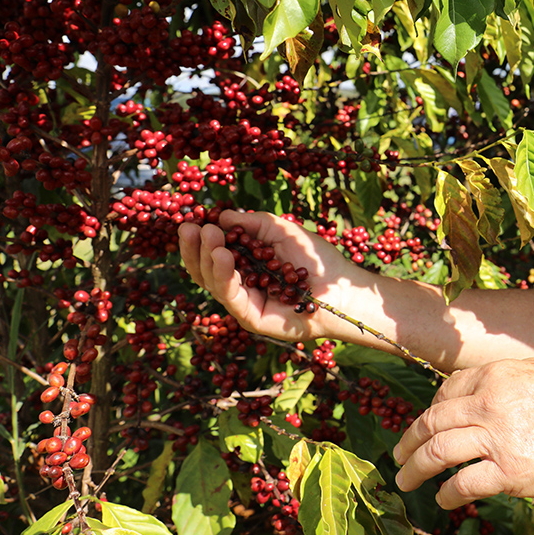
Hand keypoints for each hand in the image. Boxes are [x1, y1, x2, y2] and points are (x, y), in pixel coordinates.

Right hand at [177, 210, 365, 341]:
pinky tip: (222, 256)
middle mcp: (241, 285)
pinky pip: (231, 297)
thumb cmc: (316, 259)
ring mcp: (245, 303)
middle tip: (191, 227)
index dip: (200, 239)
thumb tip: (221, 216)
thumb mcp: (281, 231)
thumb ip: (252, 224)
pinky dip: (223, 275)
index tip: (192, 220)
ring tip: (207, 235)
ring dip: (208, 257)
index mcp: (245, 265)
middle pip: (205, 270)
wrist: (342, 287)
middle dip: (195, 248)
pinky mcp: (251, 318)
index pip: (213, 253)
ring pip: (214, 283)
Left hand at [393, 358, 533, 508]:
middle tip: (399, 455)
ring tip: (406, 480)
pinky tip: (444, 498)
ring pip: (437, 453)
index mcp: (495, 376)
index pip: (446, 393)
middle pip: (433, 423)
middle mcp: (489, 403)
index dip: (429, 412)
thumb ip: (503, 383)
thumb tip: (475, 396)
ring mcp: (497, 437)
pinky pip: (463, 484)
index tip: (424, 428)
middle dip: (408, 441)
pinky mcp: (508, 471)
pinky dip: (447, 493)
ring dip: (415, 469)